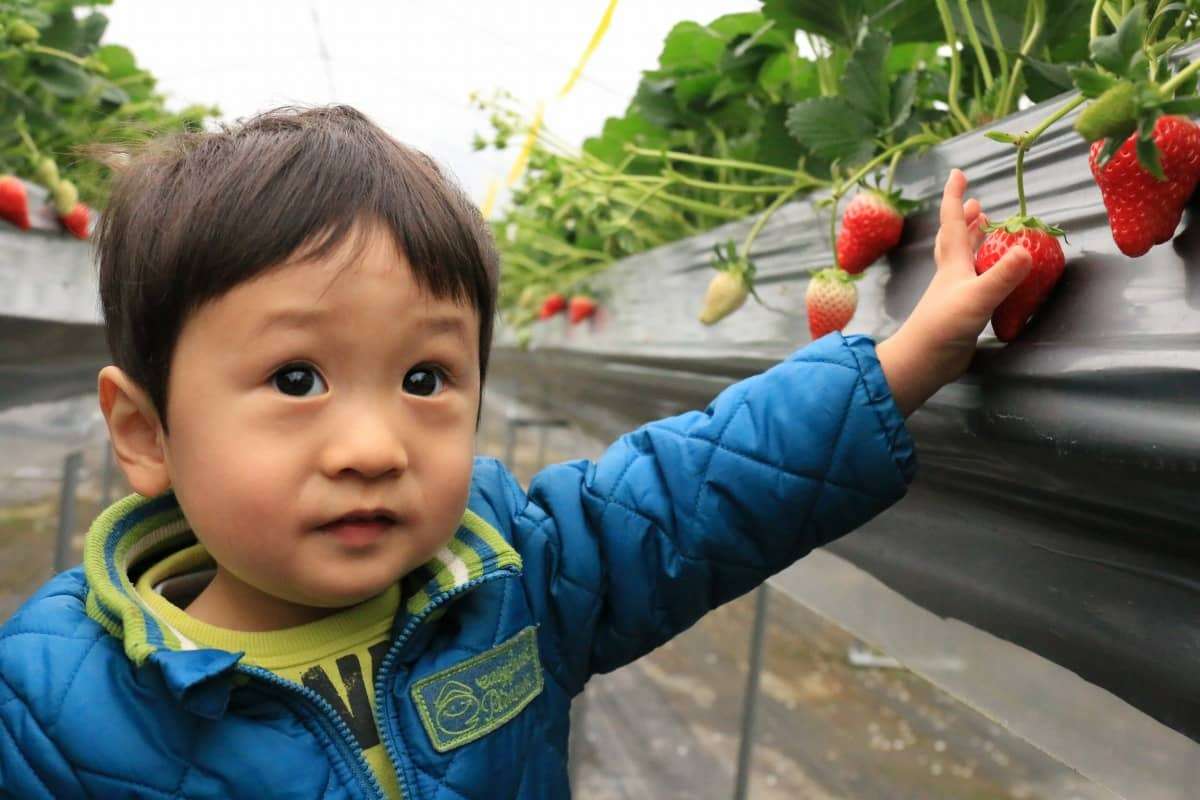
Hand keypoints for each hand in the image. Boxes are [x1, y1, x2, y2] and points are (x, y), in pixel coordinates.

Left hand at [877, 169, 1031, 416]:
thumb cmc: (944, 327)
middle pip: (956, 239)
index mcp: (952, 264)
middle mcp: (951, 274)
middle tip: (976, 204)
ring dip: (973, 243)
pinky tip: (988, 277)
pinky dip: (980, 271)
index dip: (955, 197)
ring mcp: (953, 293)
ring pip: (962, 260)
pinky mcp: (959, 312)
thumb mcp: (977, 298)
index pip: (953, 222)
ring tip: (983, 230)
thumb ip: (1002, 276)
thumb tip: (1026, 248)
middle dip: (965, 219)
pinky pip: (972, 282)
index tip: (958, 173)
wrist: (922, 362)